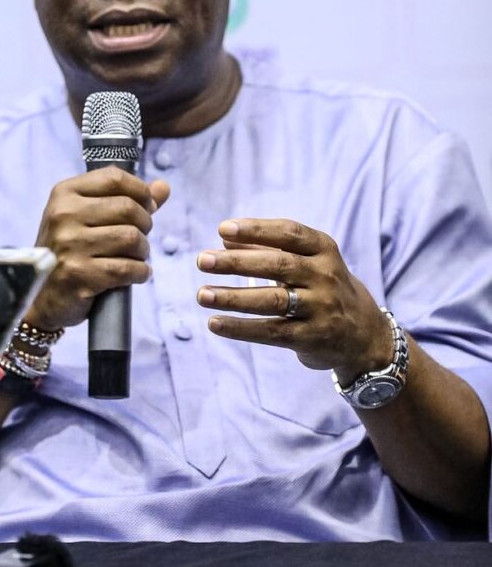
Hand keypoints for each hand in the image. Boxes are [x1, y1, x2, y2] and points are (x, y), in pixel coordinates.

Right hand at [25, 168, 169, 331]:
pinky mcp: (78, 274)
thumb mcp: (88, 217)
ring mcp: (69, 244)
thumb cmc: (69, 251)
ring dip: (143, 251)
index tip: (147, 207)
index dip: (140, 191)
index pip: (115, 178)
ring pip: (131, 238)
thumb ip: (127, 199)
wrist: (42, 297)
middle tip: (138, 238)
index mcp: (65, 193)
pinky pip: (127, 268)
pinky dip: (140, 272)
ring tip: (135, 256)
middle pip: (128, 207)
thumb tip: (163, 187)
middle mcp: (63, 214)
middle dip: (144, 225)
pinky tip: (135, 274)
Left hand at [196, 218, 392, 382]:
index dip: (256, 230)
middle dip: (237, 262)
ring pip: (272, 300)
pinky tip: (215, 324)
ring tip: (203, 294)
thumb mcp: (306, 261)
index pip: (289, 233)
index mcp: (323, 250)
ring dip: (233, 297)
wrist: (363, 334)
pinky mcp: (311, 338)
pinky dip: (241, 328)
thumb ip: (267, 247)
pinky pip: (272, 332)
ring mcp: (320, 308)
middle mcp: (325, 276)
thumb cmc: (322, 287)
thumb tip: (225, 236)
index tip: (222, 228)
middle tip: (203, 260)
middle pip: (278, 265)